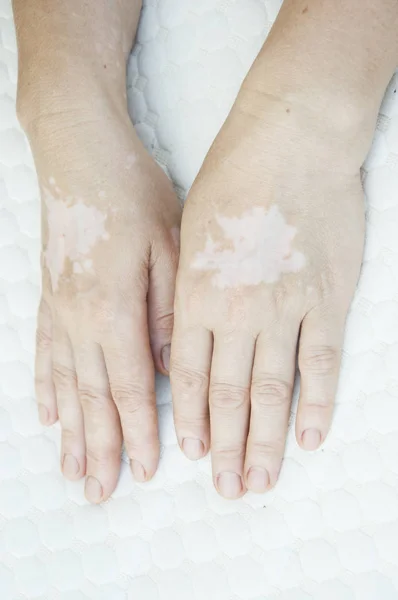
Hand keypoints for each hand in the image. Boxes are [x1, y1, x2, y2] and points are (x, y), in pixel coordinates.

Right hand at [29, 107, 180, 502]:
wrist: (80, 152)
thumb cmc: (130, 193)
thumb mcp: (168, 245)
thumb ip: (168, 311)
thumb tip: (172, 365)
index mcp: (114, 309)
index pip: (130, 387)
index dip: (140, 431)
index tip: (148, 469)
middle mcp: (80, 319)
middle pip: (93, 398)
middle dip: (100, 448)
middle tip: (100, 493)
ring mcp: (59, 309)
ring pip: (65, 385)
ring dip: (70, 432)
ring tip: (70, 471)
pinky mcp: (50, 297)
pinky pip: (44, 354)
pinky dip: (46, 389)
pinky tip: (46, 414)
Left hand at [171, 88, 365, 498]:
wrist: (290, 141)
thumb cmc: (232, 179)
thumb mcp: (188, 233)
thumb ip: (186, 291)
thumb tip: (186, 340)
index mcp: (198, 294)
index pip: (191, 375)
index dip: (193, 418)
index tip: (194, 452)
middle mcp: (237, 311)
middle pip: (230, 394)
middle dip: (226, 446)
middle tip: (226, 489)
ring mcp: (285, 307)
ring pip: (273, 390)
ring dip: (265, 441)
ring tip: (259, 480)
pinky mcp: (327, 298)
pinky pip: (322, 362)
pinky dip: (318, 404)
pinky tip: (310, 438)